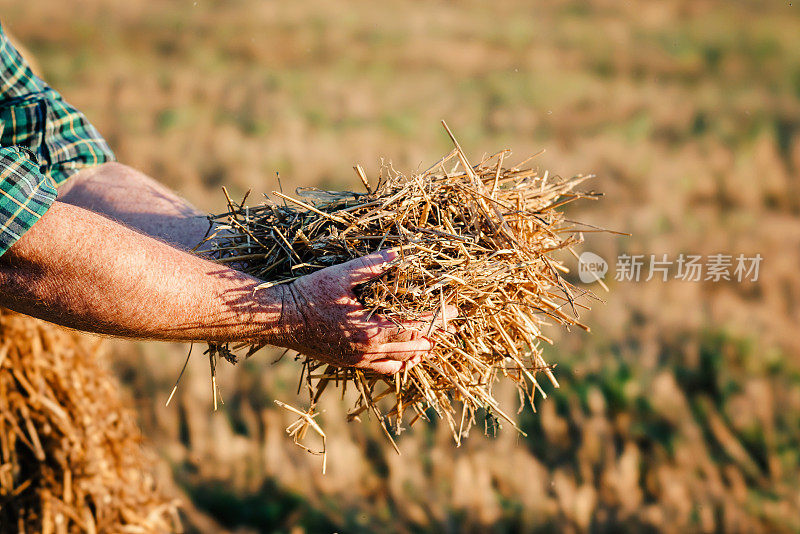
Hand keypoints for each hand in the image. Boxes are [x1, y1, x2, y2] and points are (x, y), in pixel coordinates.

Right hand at [276, 249, 454, 373]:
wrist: (278, 319)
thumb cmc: (307, 294)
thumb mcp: (340, 275)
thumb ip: (371, 265)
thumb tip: (398, 254)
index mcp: (370, 330)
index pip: (415, 326)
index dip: (437, 318)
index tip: (454, 310)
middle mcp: (368, 351)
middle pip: (414, 347)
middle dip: (435, 334)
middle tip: (453, 324)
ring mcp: (358, 361)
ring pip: (401, 362)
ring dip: (420, 351)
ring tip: (436, 341)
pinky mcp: (349, 364)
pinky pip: (383, 370)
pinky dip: (400, 364)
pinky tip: (407, 358)